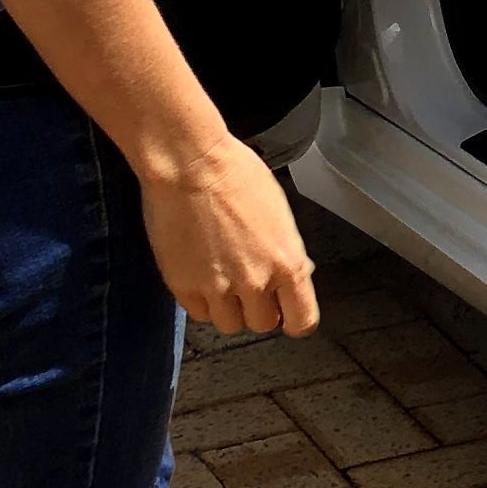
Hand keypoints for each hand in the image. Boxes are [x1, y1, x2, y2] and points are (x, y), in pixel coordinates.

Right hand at [141, 139, 318, 337]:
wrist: (190, 163)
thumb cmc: (235, 174)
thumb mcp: (280, 212)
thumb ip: (287, 252)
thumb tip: (293, 274)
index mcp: (287, 263)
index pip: (302, 321)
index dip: (294, 317)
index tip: (287, 312)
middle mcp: (255, 282)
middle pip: (263, 324)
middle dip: (258, 306)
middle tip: (248, 283)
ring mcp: (218, 287)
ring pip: (230, 324)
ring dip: (228, 307)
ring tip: (222, 278)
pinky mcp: (184, 286)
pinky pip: (199, 313)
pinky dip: (201, 300)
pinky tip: (201, 275)